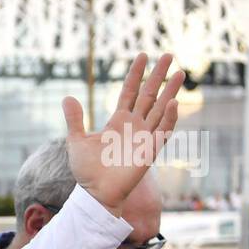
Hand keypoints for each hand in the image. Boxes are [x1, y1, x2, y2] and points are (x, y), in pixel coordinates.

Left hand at [63, 53, 183, 213]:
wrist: (95, 193)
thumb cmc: (87, 170)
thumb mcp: (76, 140)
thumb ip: (75, 119)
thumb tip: (67, 97)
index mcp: (118, 122)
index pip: (129, 92)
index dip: (136, 75)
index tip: (142, 56)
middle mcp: (134, 126)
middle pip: (149, 95)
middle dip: (158, 76)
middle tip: (169, 55)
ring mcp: (144, 137)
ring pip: (161, 109)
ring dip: (171, 92)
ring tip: (180, 72)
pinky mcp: (150, 151)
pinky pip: (163, 131)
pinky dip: (169, 118)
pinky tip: (173, 103)